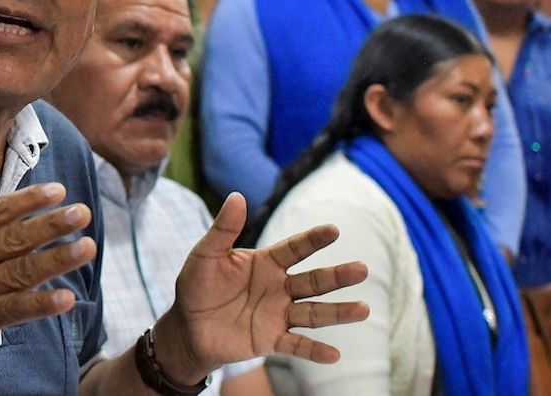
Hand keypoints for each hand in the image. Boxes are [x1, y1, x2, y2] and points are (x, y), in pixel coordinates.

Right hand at [0, 179, 95, 386]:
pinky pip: (14, 309)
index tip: (58, 191)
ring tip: (86, 247)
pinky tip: (65, 298)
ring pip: (21, 270)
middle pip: (16, 237)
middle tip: (82, 213)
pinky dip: (40, 303)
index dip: (30, 200)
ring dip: (57, 258)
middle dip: (51, 224)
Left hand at [155, 193, 368, 383]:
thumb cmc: (196, 286)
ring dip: (338, 312)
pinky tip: (334, 354)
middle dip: (337, 276)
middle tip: (362, 269)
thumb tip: (237, 196)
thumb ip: (223, 229)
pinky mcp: (271, 340)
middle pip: (313, 280)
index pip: (294, 249)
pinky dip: (314, 351)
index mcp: (265, 263)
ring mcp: (278, 315)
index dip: (313, 240)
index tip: (333, 230)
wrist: (187, 326)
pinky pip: (296, 346)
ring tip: (363, 310)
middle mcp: (278, 287)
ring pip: (313, 312)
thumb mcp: (206, 254)